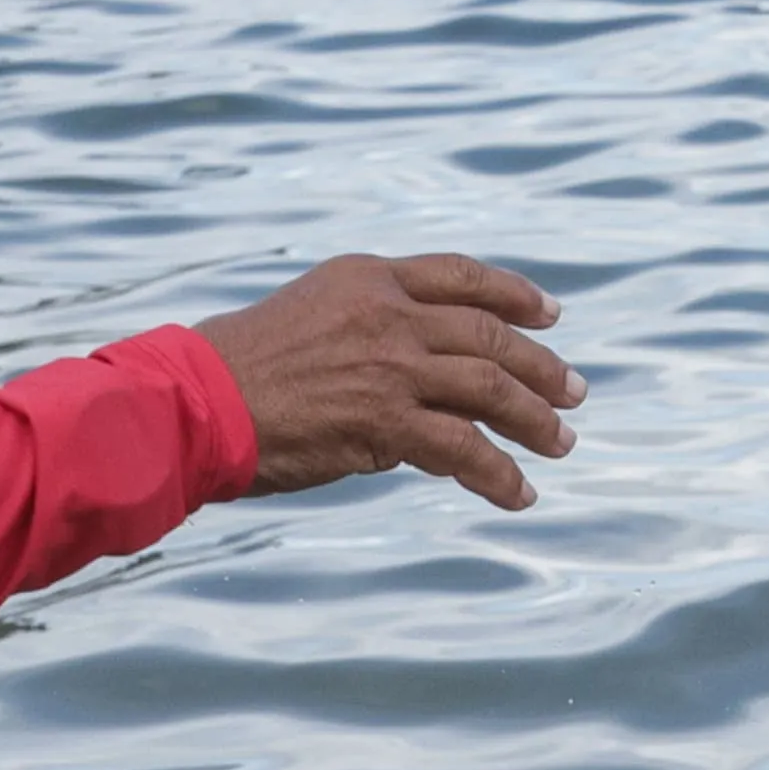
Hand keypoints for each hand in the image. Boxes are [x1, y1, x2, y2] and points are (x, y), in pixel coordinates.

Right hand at [193, 252, 584, 510]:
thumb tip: (421, 376)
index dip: (514, 294)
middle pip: (488, 334)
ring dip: (533, 420)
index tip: (550, 314)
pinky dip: (498, 474)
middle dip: (540, 365)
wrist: (194, 402)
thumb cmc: (235, 368)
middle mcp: (389, 312)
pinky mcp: (385, 420)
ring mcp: (391, 364)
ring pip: (489, 388)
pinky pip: (462, 448)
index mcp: (370, 278)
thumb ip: (369, 329)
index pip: (461, 275)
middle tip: (575, 391)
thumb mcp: (309, 314)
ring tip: (562, 442)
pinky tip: (519, 493)